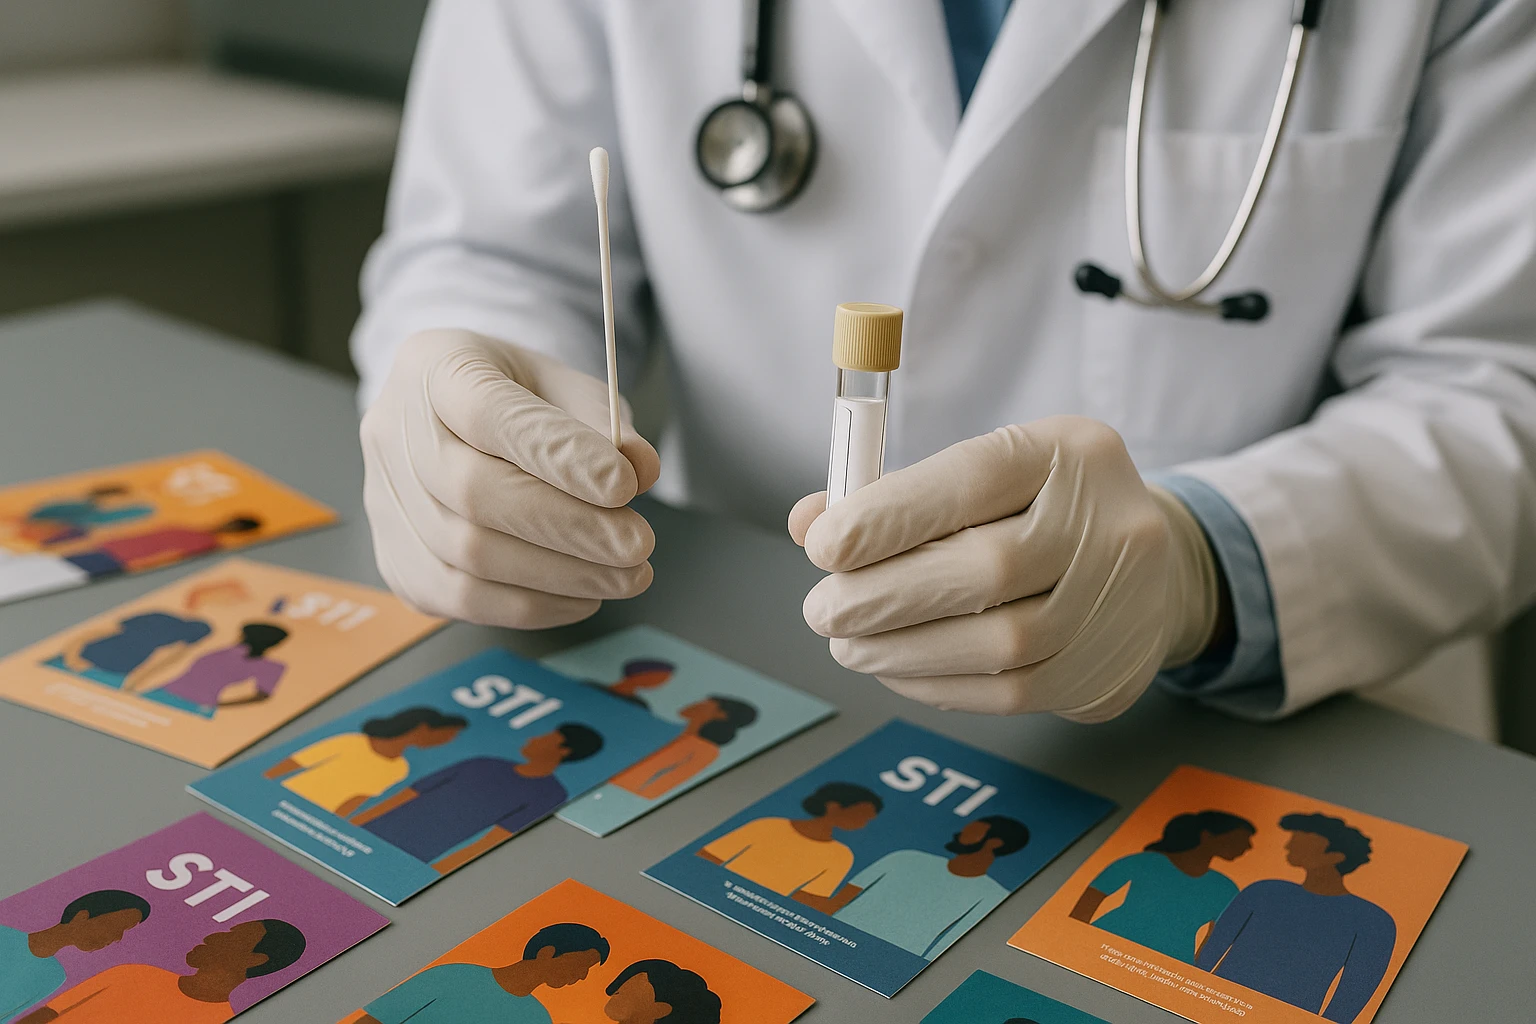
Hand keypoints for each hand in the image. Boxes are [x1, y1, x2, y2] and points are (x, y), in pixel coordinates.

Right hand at [361, 329, 657, 627]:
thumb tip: (640, 470)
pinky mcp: (395, 559)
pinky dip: (531, 606)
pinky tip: (583, 596)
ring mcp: (386, 500)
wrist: (457, 420)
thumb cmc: (521, 399)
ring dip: (559, 574)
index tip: (625, 486)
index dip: (557, 455)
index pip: (488, 412)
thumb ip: (605, 424)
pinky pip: (459, 598)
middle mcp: (393, 432)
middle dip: (568, 528)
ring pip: (465, 555)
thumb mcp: (568, 387)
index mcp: (434, 366)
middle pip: (472, 493)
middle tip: (638, 545)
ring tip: (626, 575)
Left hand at [789, 417, 1221, 721]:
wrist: (1157, 570)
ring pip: (998, 643)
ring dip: (902, 650)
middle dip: (884, 596)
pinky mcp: (1109, 673)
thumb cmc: (1041, 511)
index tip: (822, 546)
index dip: (889, 516)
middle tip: (822, 610)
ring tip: (848, 643)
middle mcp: (1109, 524)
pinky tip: (895, 668)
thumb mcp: (986, 475)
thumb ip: (897, 493)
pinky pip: (1011, 693)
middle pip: (987, 569)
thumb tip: (810, 525)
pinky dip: (936, 684)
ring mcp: (1119, 604)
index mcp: (1070, 452)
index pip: (973, 479)